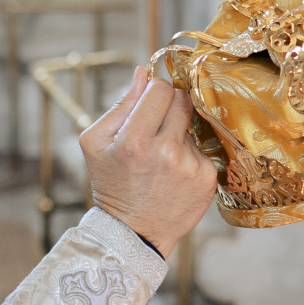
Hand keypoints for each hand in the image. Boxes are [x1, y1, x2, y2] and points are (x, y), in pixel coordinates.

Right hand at [80, 67, 217, 257]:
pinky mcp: (207, 178)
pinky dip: (190, 155)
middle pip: (182, 100)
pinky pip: (202, 149)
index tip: (149, 103)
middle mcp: (166, 152)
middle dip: (170, 106)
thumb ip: (120, 104)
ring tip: (162, 156)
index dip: (154, 91)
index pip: (160, 89)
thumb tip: (143, 72)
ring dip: (179, 132)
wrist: (133, 232)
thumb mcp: (96, 143)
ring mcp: (190, 166)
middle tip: (158, 126)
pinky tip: (175, 172)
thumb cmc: (111, 183)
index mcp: (134, 140)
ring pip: (193, 124)